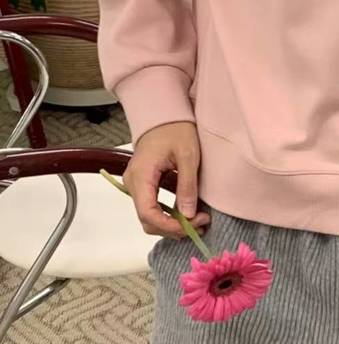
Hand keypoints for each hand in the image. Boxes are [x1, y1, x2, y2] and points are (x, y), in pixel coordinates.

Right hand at [123, 121, 211, 238]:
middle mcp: (133, 184)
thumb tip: (188, 214)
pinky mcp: (144, 185)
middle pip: (148, 220)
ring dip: (173, 224)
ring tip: (198, 219)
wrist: (164, 115)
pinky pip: (153, 207)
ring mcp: (137, 186)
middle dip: (174, 227)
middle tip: (201, 222)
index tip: (192, 225)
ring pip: (150, 217)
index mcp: (141, 176)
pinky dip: (169, 215)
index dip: (169, 226)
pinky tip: (188, 213)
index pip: (148, 214)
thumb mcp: (188, 155)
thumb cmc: (175, 129)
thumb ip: (187, 185)